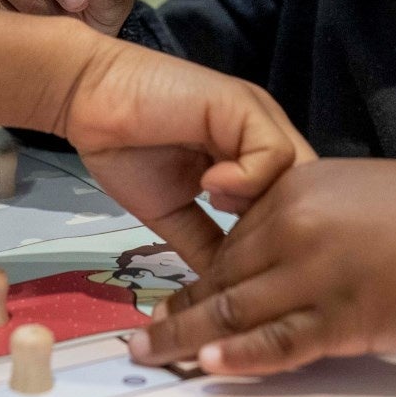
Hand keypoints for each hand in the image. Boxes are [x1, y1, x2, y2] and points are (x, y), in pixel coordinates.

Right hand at [51, 36, 315, 275]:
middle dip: (285, 233)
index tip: (254, 278)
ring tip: (222, 213)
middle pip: (306, 195)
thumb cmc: (127, 152)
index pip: (295, 208)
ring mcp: (256, 120)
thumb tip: (232, 297)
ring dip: (261, 206)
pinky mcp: (242, 106)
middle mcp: (263, 138)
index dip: (283, 244)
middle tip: (250, 262)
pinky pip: (271, 154)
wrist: (89, 99)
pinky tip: (209, 185)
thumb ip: (207, 243)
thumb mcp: (174, 211)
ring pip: (297, 176)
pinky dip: (245, 180)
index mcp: (251, 160)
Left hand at [128, 160, 395, 374]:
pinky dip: (241, 355)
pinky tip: (210, 365)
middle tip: (141, 339)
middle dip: (180, 312)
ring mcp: (319, 272)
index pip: (230, 242)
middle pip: (222, 277)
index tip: (166, 301)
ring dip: (189, 339)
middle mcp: (297, 227)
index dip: (195, 278)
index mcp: (297, 191)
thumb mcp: (354, 191)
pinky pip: (282, 340)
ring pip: (238, 310)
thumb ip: (305, 213)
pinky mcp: (347, 316)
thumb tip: (266, 243)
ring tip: (153, 357)